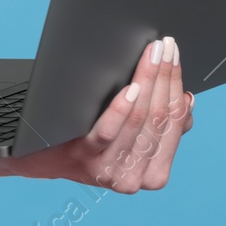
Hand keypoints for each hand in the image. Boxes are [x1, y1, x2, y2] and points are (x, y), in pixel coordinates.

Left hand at [9, 36, 194, 192]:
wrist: (41, 157)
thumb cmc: (90, 141)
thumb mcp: (130, 140)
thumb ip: (156, 126)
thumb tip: (184, 99)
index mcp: (154, 173)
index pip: (176, 123)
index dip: (177, 86)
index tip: (175, 56)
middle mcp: (136, 178)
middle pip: (159, 118)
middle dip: (165, 77)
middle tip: (166, 48)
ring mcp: (111, 170)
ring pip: (139, 121)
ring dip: (148, 82)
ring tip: (151, 56)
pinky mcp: (85, 159)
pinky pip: (108, 132)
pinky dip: (121, 108)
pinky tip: (129, 88)